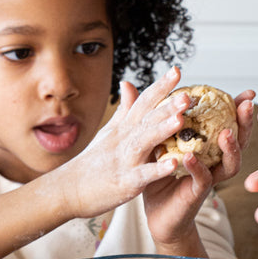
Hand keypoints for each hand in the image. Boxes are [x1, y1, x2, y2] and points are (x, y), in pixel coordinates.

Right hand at [52, 66, 193, 219]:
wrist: (70, 189)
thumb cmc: (94, 161)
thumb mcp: (110, 131)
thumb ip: (124, 109)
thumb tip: (128, 83)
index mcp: (125, 127)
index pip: (144, 101)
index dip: (161, 86)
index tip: (177, 69)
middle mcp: (125, 139)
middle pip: (148, 118)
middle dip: (168, 105)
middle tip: (188, 95)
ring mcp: (125, 160)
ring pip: (145, 141)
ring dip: (163, 130)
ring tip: (181, 120)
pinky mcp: (125, 182)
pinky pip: (144, 175)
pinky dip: (157, 169)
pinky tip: (174, 164)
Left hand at [143, 88, 255, 251]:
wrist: (154, 211)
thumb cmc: (157, 174)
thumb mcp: (151, 139)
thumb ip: (145, 113)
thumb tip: (129, 85)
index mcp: (207, 145)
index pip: (228, 122)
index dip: (238, 107)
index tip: (248, 92)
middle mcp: (214, 160)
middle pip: (238, 140)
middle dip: (245, 123)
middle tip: (245, 106)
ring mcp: (209, 177)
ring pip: (229, 162)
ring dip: (231, 147)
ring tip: (227, 133)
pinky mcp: (196, 193)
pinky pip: (203, 179)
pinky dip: (198, 167)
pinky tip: (191, 156)